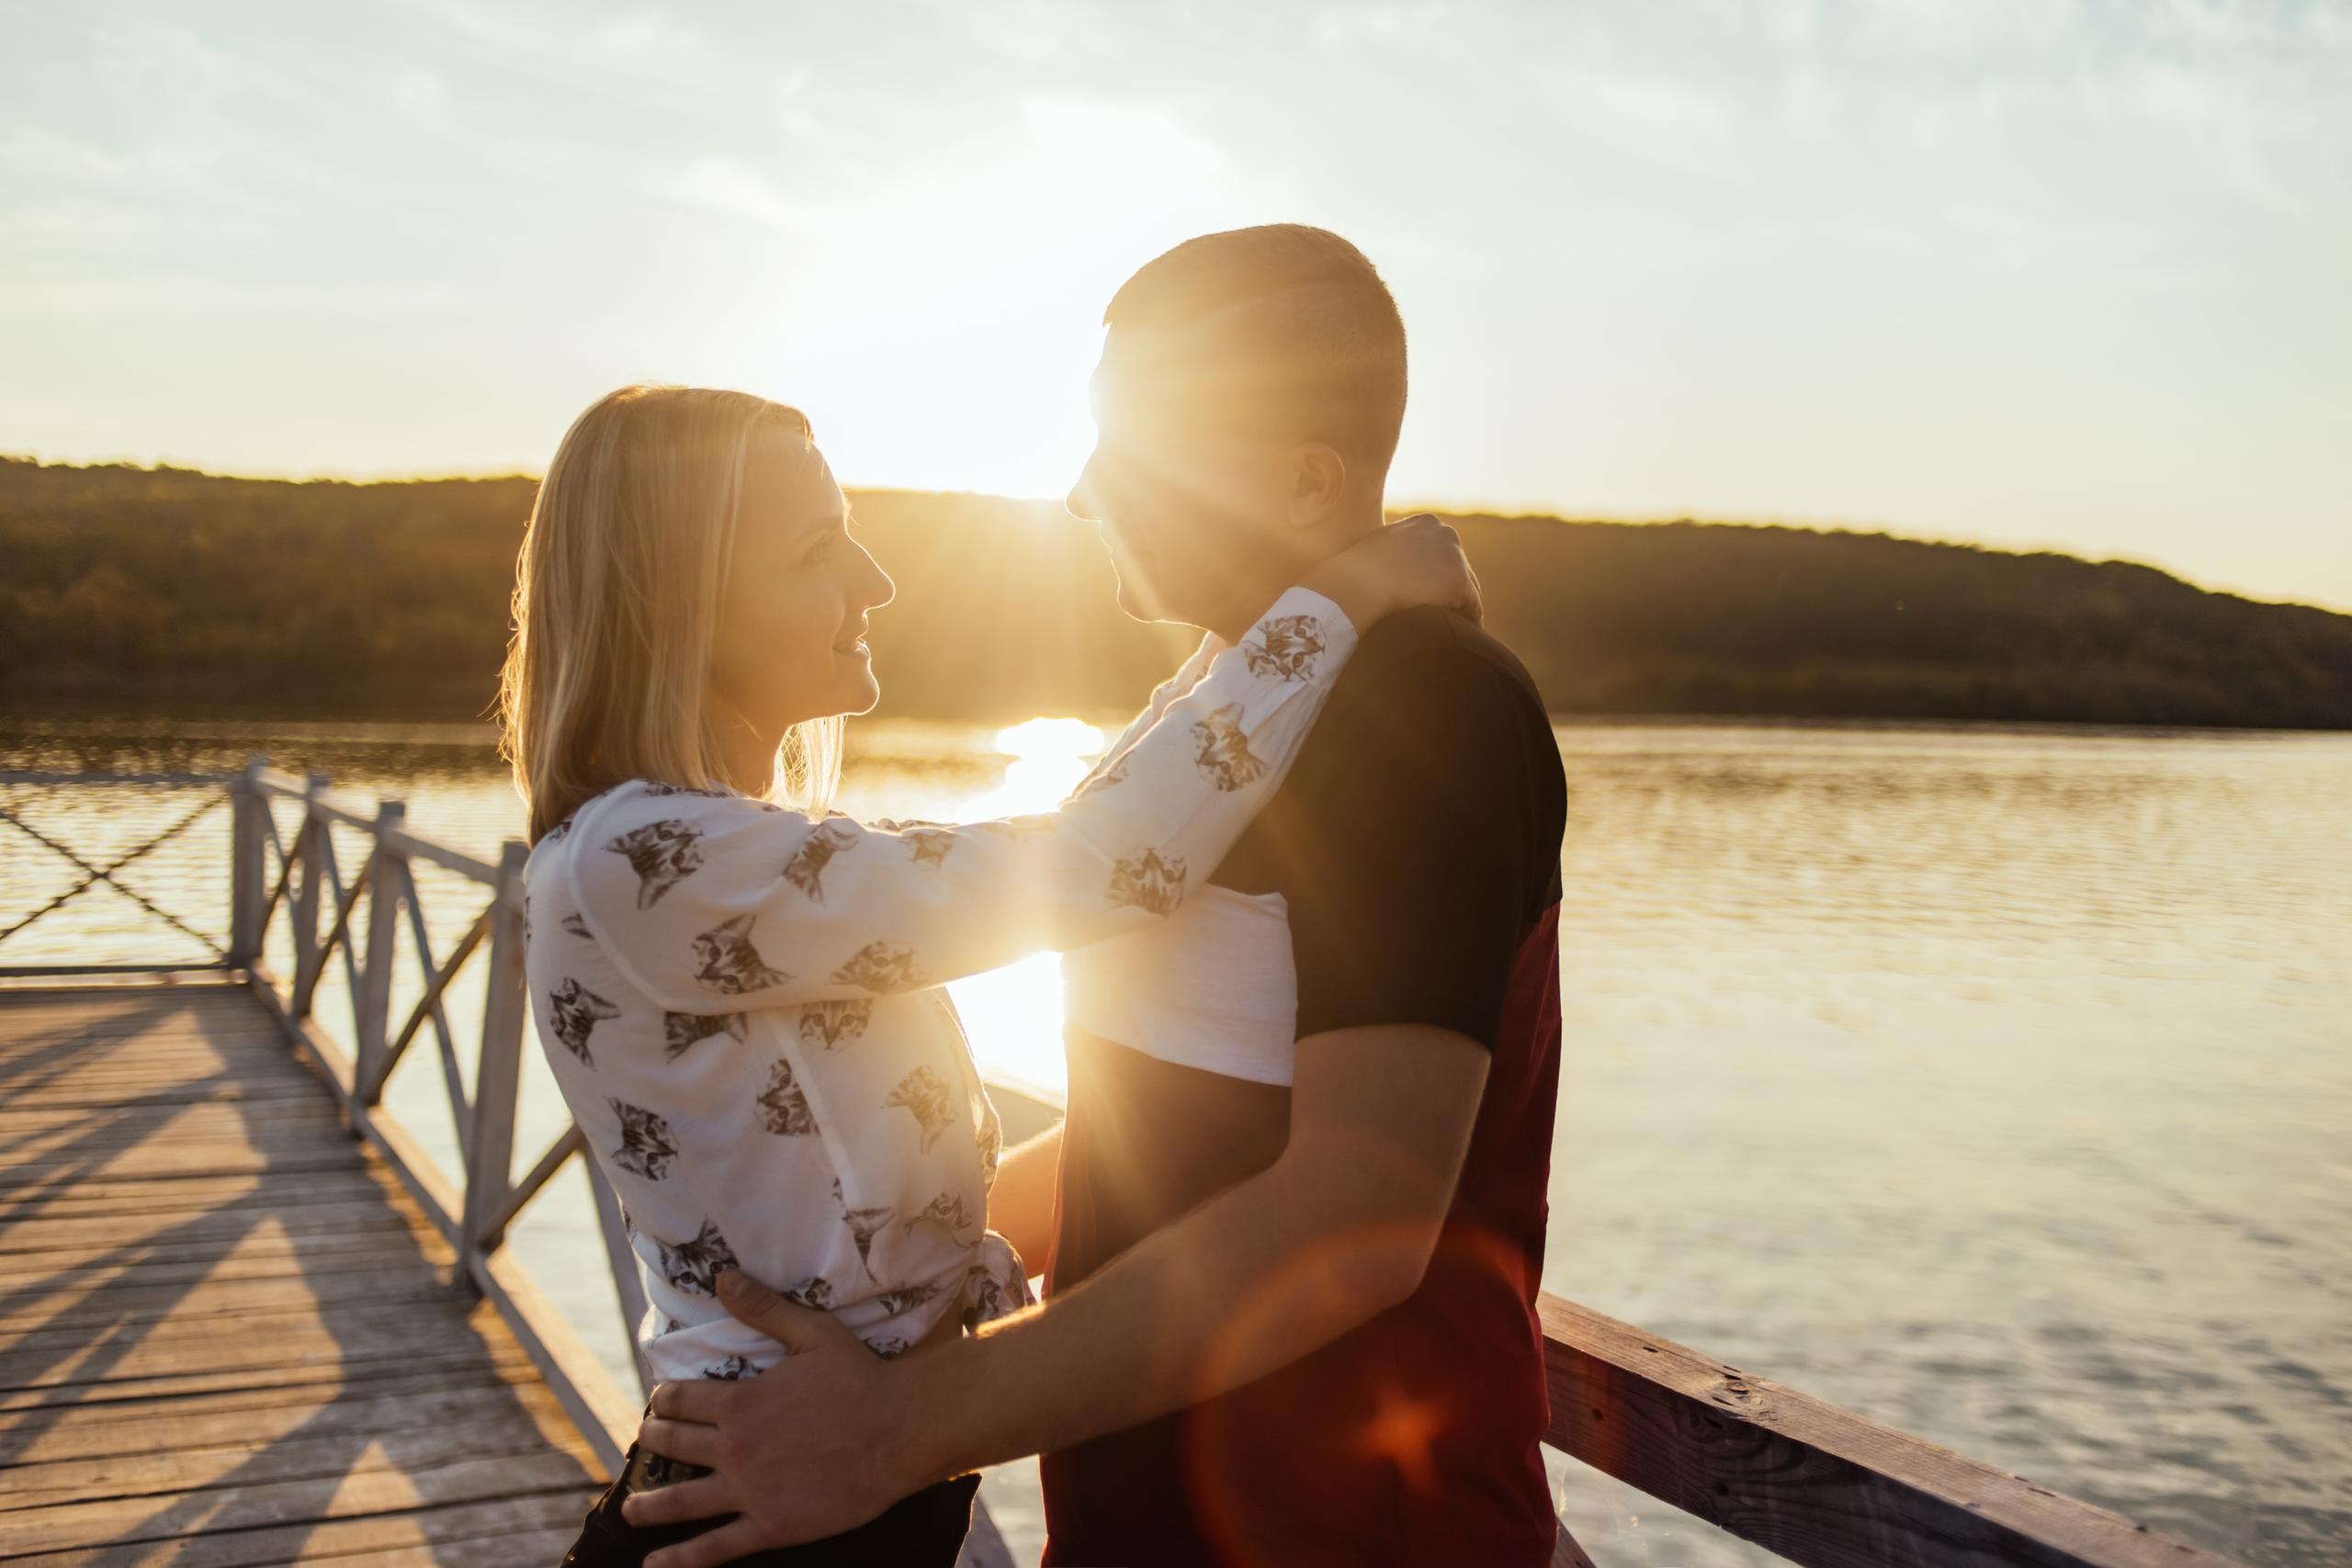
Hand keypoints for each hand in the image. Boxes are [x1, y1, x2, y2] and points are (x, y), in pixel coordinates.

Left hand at [620, 1270, 933, 1566]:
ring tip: (630, 1509)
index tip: (660, 1402)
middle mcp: (734, 1448)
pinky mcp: (770, 1525)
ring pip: (681, 1500)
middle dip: (654, 1440)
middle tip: (646, 1440)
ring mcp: (749, 1490)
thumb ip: (763, 1309)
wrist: (899, 1430)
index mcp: (740, 1402)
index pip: (679, 1400)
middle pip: (674, 1445)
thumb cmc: (859, 1379)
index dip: (664, 1400)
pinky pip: (716, 1548)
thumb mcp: (812, 1333)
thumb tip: (722, 1277)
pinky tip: (657, 1564)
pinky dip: (682, 1559)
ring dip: (649, 1505)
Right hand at [1300, 513, 1482, 629]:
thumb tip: (1393, 571)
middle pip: (1458, 569)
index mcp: (1425, 523)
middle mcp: (1445, 533)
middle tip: (1443, 619)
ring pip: (1467, 590)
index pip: (1441, 553)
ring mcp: (1454, 555)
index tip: (1429, 598)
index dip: (1434, 578)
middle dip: (1449, 593)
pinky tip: (1455, 640)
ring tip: (1448, 631)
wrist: (1353, 586)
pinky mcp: (1459, 581)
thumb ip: (1394, 554)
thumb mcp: (1376, 551)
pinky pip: (1472, 609)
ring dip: (1458, 609)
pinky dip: (1466, 624)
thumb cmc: (1354, 575)